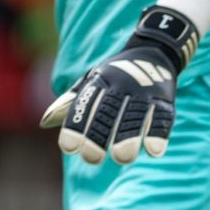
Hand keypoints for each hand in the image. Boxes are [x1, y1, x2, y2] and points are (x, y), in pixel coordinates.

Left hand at [40, 5, 197, 164]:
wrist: (152, 50)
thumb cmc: (115, 75)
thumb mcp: (92, 81)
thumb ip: (71, 102)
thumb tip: (44, 122)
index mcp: (99, 82)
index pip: (85, 105)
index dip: (76, 126)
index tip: (69, 148)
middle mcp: (121, 85)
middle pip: (108, 112)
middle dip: (99, 135)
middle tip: (92, 159)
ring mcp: (144, 91)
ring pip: (135, 116)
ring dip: (129, 138)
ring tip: (123, 158)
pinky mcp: (164, 98)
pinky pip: (162, 117)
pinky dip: (158, 134)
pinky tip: (153, 151)